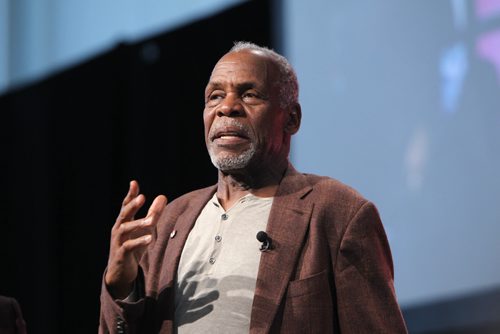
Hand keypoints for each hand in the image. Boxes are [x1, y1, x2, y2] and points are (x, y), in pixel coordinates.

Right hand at [105, 180, 166, 298]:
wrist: (121, 272)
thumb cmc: (133, 247)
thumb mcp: (145, 229)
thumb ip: (154, 213)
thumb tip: (162, 196)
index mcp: (124, 221)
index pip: (126, 205)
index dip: (130, 195)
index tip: (133, 183)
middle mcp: (119, 229)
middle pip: (124, 214)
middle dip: (132, 205)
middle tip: (142, 197)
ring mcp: (118, 241)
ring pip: (125, 229)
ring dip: (138, 223)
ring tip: (151, 221)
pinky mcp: (120, 254)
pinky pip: (128, 246)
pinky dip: (139, 242)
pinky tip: (150, 238)